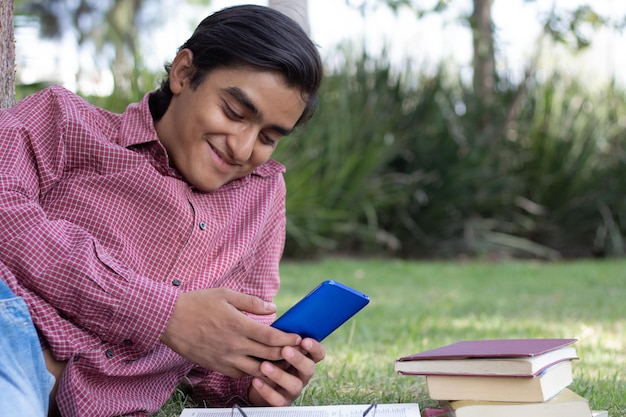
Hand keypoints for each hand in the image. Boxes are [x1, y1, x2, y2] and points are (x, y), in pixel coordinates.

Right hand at [161, 288, 300, 377]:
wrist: (169, 320)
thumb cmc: (197, 303)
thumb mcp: (226, 295)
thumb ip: (251, 302)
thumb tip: (273, 307)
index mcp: (238, 325)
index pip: (271, 337)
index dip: (288, 339)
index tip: (298, 337)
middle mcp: (233, 345)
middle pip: (268, 356)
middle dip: (286, 354)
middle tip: (297, 351)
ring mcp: (225, 359)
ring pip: (257, 370)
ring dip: (272, 367)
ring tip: (283, 362)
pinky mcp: (217, 367)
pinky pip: (241, 373)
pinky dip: (254, 371)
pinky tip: (260, 365)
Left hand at [248, 337, 325, 405]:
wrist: (259, 385)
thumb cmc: (270, 360)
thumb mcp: (277, 348)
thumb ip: (281, 338)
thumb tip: (277, 320)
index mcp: (304, 359)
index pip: (318, 354)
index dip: (314, 347)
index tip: (304, 340)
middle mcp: (302, 375)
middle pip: (309, 368)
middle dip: (298, 359)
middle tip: (285, 350)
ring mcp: (293, 390)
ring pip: (294, 385)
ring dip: (279, 374)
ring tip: (264, 365)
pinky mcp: (282, 402)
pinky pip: (278, 400)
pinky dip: (266, 391)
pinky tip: (256, 380)